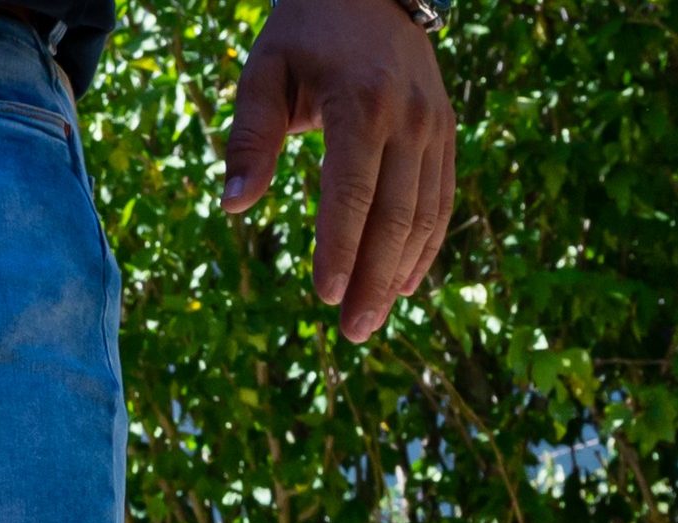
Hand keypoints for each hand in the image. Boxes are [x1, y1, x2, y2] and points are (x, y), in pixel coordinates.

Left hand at [223, 0, 455, 339]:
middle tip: (351, 332)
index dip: (341, 248)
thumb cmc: (304, 34)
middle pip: (396, 214)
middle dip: (374, 278)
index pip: (352, 190)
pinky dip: (425, 246)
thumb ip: (248, 138)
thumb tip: (232, 207)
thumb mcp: (264, 72)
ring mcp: (434, 126)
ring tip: (369, 322)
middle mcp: (408, 118)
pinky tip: (405, 285)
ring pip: (425, 214)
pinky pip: (441, 199)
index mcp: (361, 103)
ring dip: (400, 273)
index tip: (326, 297)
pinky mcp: (445, 134)